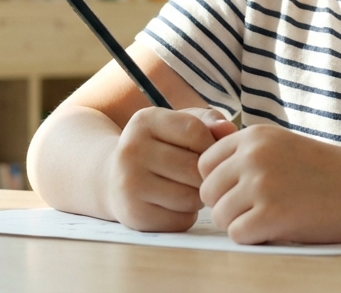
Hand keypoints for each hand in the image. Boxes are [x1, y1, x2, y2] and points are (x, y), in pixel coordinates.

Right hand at [105, 107, 236, 231]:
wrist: (111, 178)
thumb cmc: (157, 148)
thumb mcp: (177, 125)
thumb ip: (207, 122)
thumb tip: (229, 130)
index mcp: (144, 121)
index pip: (196, 132)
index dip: (211, 145)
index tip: (208, 152)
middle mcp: (131, 150)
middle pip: (194, 168)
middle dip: (204, 175)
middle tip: (197, 175)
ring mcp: (129, 184)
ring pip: (191, 197)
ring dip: (198, 197)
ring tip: (187, 189)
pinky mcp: (134, 214)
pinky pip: (181, 220)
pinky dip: (186, 215)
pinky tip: (174, 205)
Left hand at [197, 124, 340, 244]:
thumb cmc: (328, 172)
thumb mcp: (283, 146)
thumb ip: (248, 155)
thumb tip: (204, 178)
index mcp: (255, 135)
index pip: (204, 163)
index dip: (221, 183)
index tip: (244, 192)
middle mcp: (253, 155)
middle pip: (207, 191)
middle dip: (227, 206)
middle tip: (258, 210)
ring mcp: (262, 184)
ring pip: (219, 215)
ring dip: (241, 224)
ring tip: (272, 219)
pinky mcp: (272, 214)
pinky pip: (237, 235)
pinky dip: (254, 239)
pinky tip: (279, 229)